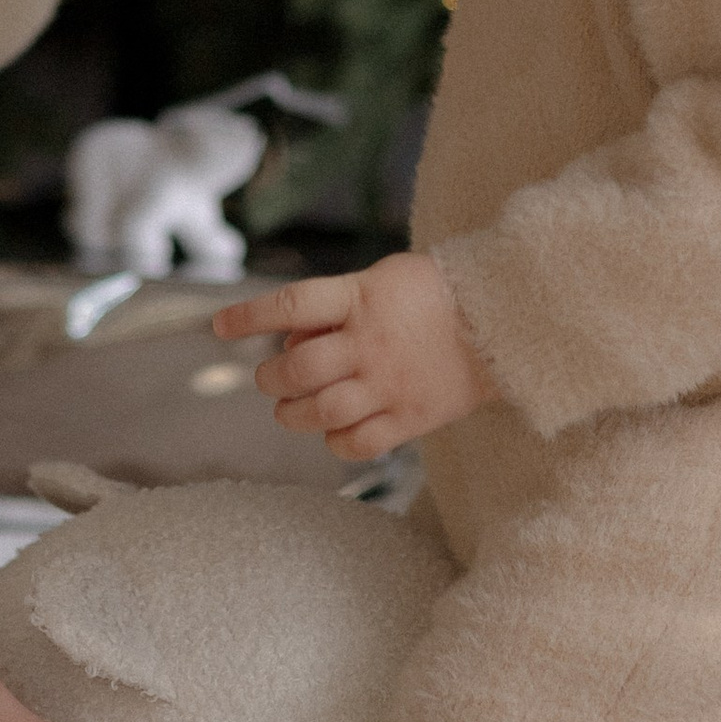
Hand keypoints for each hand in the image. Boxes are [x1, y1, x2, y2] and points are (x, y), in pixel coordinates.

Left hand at [217, 247, 496, 462]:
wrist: (500, 322)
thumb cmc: (432, 294)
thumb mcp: (379, 278)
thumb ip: (335, 304)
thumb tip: (289, 335)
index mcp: (359, 299)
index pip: (291, 305)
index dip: (249, 317)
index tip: (220, 327)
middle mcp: (369, 343)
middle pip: (298, 368)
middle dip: (271, 378)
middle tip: (270, 380)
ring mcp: (389, 384)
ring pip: (320, 411)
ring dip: (291, 414)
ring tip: (289, 409)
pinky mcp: (410, 418)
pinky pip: (357, 443)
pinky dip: (334, 441)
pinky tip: (333, 429)